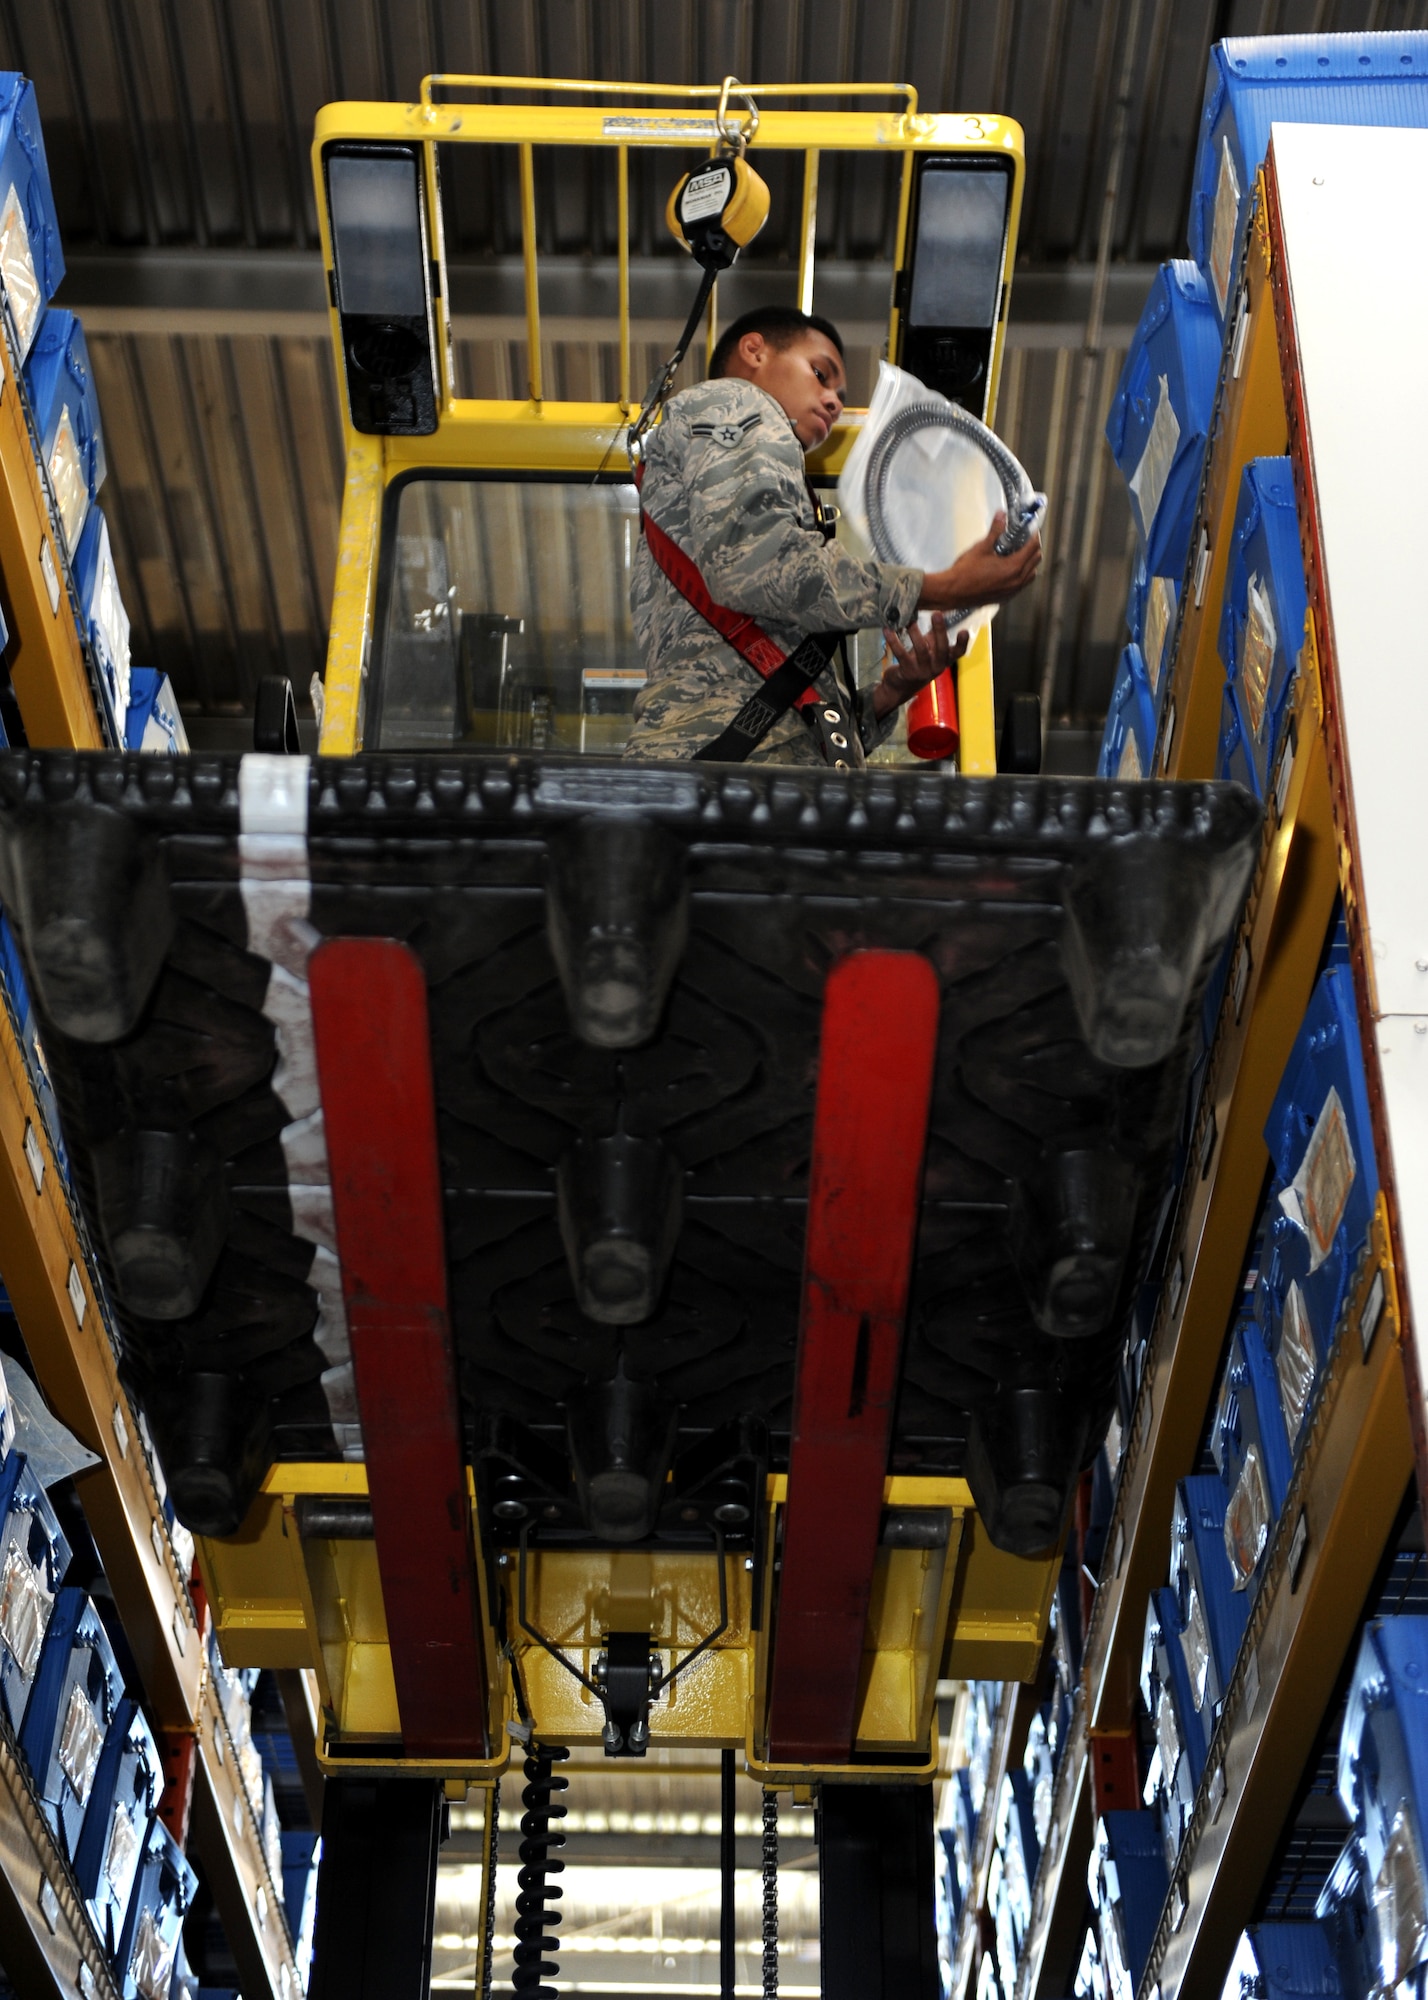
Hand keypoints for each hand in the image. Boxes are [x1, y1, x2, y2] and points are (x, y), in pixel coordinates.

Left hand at [871, 612, 968, 718]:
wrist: (900, 688)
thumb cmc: (917, 664)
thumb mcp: (929, 651)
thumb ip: (934, 635)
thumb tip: (938, 612)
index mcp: (944, 660)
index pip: (958, 652)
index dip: (962, 643)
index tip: (964, 631)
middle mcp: (936, 667)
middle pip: (942, 648)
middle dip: (940, 630)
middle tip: (937, 614)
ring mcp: (922, 671)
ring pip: (921, 649)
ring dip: (914, 632)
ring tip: (909, 620)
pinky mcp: (907, 671)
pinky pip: (900, 653)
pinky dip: (894, 641)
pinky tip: (888, 630)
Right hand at [919, 510, 1042, 613]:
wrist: (953, 592)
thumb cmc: (965, 573)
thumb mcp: (982, 547)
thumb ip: (995, 531)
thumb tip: (1001, 516)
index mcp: (1013, 567)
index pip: (1034, 547)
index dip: (1034, 535)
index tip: (1030, 529)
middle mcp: (1016, 581)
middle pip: (1036, 559)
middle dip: (1033, 547)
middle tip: (1023, 538)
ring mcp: (1012, 590)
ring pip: (1031, 573)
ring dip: (1029, 562)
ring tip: (1017, 553)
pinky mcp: (1006, 596)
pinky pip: (1022, 583)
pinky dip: (1022, 573)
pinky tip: (1009, 567)